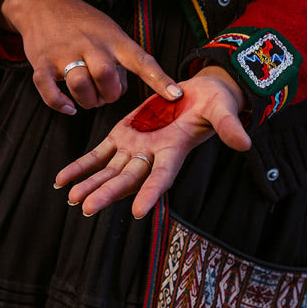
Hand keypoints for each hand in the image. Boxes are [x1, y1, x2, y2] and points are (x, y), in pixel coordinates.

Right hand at [0, 0, 182, 114]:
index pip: (141, 60)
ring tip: (87, 97)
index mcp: (113, 38)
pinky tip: (69, 107)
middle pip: (107, 77)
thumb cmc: (82, 23)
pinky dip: (59, 103)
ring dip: (87, 101)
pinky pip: (49, 90)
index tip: (175, 95)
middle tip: (105, 92)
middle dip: (110, 94)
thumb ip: (120, 60)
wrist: (43, 3)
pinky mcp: (42, 62)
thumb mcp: (109, 31)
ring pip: (81, 86)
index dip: (159, 79)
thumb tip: (120, 91)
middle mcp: (91, 44)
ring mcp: (65, 53)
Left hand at [54, 66, 250, 218]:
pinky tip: (61, 181)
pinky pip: (97, 155)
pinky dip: (80, 167)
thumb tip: (245, 143)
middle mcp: (151, 157)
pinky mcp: (122, 137)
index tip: (140, 213)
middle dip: (108, 194)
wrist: (199, 94)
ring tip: (71, 199)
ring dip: (90, 185)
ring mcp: (135, 149)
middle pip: (128, 179)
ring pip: (109, 171)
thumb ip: (229, 126)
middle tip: (87, 209)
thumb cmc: (214, 102)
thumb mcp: (222, 109)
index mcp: (174, 152)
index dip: (151, 193)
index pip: (161, 177)